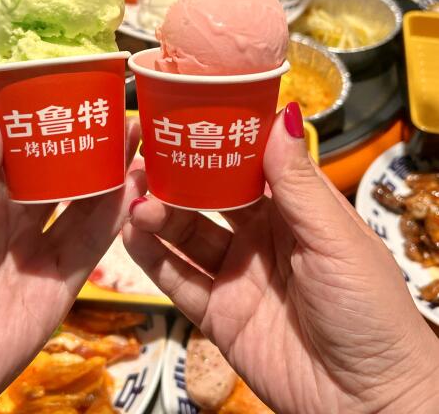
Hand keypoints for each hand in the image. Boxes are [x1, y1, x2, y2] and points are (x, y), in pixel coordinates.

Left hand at [0, 96, 143, 413]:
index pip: (28, 158)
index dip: (54, 130)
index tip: (78, 99)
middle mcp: (19, 226)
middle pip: (65, 181)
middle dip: (93, 151)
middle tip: (123, 118)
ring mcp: (44, 256)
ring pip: (86, 210)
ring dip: (113, 179)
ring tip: (138, 144)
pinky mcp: (63, 287)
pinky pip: (93, 247)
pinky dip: (116, 219)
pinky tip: (134, 189)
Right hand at [124, 103, 438, 413]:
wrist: (366, 402)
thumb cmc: (368, 310)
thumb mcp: (335, 238)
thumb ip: (298, 182)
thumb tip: (280, 115)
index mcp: (294, 210)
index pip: (248, 165)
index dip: (218, 142)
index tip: (185, 116)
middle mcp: (261, 236)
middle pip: (209, 197)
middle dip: (177, 177)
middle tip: (145, 157)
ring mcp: (237, 274)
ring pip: (188, 235)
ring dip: (159, 214)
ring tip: (134, 196)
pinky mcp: (218, 314)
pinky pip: (178, 280)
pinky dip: (152, 258)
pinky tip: (131, 235)